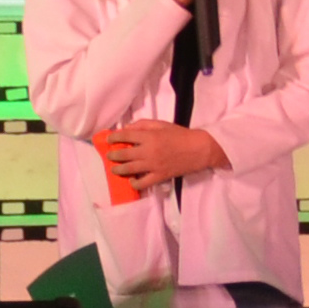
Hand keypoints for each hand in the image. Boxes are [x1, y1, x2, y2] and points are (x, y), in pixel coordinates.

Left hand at [103, 121, 226, 185]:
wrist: (199, 149)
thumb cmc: (181, 135)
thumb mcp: (162, 124)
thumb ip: (143, 124)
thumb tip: (127, 128)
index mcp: (149, 136)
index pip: (125, 136)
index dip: (113, 137)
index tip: (109, 139)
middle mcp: (148, 151)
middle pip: (123, 154)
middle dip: (113, 155)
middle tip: (110, 155)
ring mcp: (153, 165)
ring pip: (129, 169)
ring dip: (118, 169)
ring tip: (115, 169)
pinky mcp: (159, 176)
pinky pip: (142, 183)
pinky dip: (134, 183)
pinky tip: (131, 181)